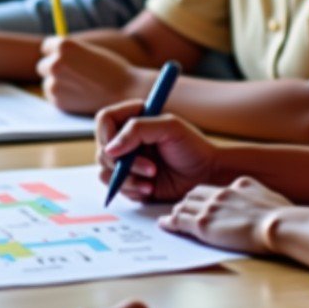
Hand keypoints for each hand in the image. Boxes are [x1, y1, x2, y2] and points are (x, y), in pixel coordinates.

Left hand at [38, 36, 142, 113]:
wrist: (124, 90)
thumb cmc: (110, 68)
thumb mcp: (88, 50)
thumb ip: (69, 52)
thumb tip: (52, 55)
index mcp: (64, 46)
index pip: (46, 46)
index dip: (56, 52)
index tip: (67, 58)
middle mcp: (55, 63)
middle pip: (43, 65)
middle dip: (54, 69)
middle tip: (74, 74)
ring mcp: (54, 83)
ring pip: (48, 82)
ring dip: (58, 83)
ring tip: (81, 85)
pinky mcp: (57, 101)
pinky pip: (53, 96)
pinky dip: (62, 96)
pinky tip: (80, 94)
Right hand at [96, 101, 218, 202]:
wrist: (206, 175)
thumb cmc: (193, 147)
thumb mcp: (170, 128)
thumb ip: (137, 130)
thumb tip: (110, 149)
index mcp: (134, 118)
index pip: (105, 120)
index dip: (107, 134)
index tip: (120, 150)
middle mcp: (127, 138)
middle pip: (102, 149)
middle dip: (124, 163)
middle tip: (150, 168)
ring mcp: (127, 160)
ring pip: (105, 171)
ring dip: (128, 178)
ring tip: (153, 178)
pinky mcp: (130, 181)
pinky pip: (116, 187)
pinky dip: (132, 189)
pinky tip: (151, 188)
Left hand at [159, 177, 291, 254]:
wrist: (279, 225)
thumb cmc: (282, 216)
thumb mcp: (267, 196)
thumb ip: (253, 194)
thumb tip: (250, 197)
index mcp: (237, 185)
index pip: (211, 188)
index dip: (201, 196)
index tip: (197, 202)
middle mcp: (221, 193)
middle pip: (194, 194)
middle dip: (185, 202)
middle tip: (179, 209)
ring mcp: (211, 208)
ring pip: (184, 206)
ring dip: (176, 211)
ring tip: (169, 218)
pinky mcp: (205, 225)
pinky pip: (180, 222)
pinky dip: (170, 222)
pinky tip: (164, 225)